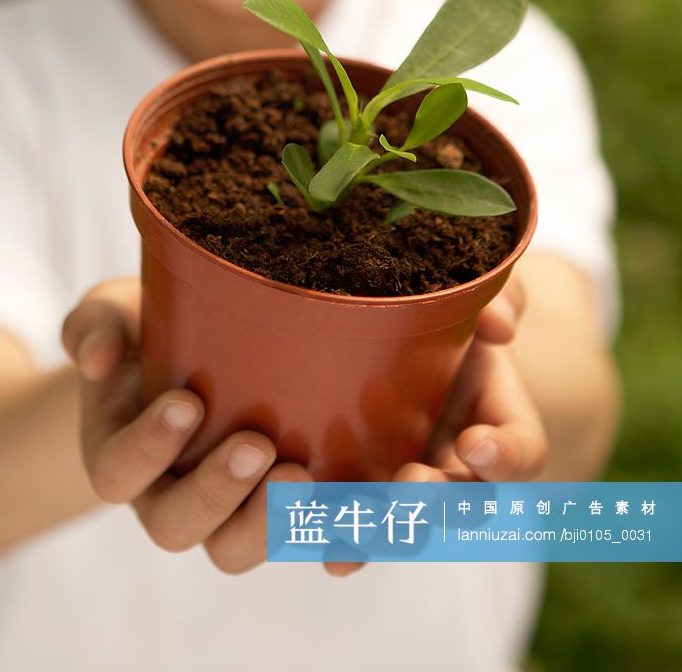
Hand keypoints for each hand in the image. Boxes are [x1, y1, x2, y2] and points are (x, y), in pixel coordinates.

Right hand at [61, 277, 318, 575]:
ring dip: (271, 522)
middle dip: (217, 491)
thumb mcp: (113, 312)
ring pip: (236, 549)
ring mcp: (223, 512)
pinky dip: (338, 540)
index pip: (119, 472)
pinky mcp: (279, 513)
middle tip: (255, 444)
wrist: (195, 348)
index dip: (149, 447)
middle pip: (178, 527)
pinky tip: (374, 516)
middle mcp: (167, 496)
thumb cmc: (148, 329)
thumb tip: (98, 359)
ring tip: (304, 476)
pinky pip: (304, 543)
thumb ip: (96, 325)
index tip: (185, 403)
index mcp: (121, 455)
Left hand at [326, 274, 547, 577]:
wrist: (408, 333)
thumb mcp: (482, 295)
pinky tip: (327, 554)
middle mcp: (464, 468)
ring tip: (355, 533)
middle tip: (413, 482)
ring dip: (388, 533)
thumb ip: (500, 301)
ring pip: (413, 528)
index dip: (505, 456)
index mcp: (501, 421)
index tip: (476, 444)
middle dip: (441, 501)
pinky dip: (347, 545)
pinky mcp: (370, 492)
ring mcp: (418, 486)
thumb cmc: (455, 314)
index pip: (522, 451)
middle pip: (466, 506)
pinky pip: (363, 529)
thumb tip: (496, 323)